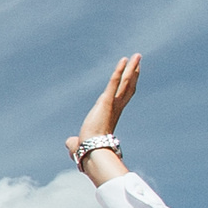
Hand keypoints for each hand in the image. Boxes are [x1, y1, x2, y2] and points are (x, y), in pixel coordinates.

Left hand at [66, 54, 141, 186]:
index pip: (123, 97)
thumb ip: (74, 142)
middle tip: (139, 61)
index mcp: (110, 115)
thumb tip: (69, 145)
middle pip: (129, 87)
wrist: (91, 151)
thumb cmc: (87, 150)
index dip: (128, 85)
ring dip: (132, 68)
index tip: (132, 76)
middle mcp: (116, 108)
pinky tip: (124, 59)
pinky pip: (114, 82)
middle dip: (134, 73)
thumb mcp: (79, 142)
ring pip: (126, 82)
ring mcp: (113, 104)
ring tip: (138, 56)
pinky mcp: (106, 101)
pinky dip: (119, 70)